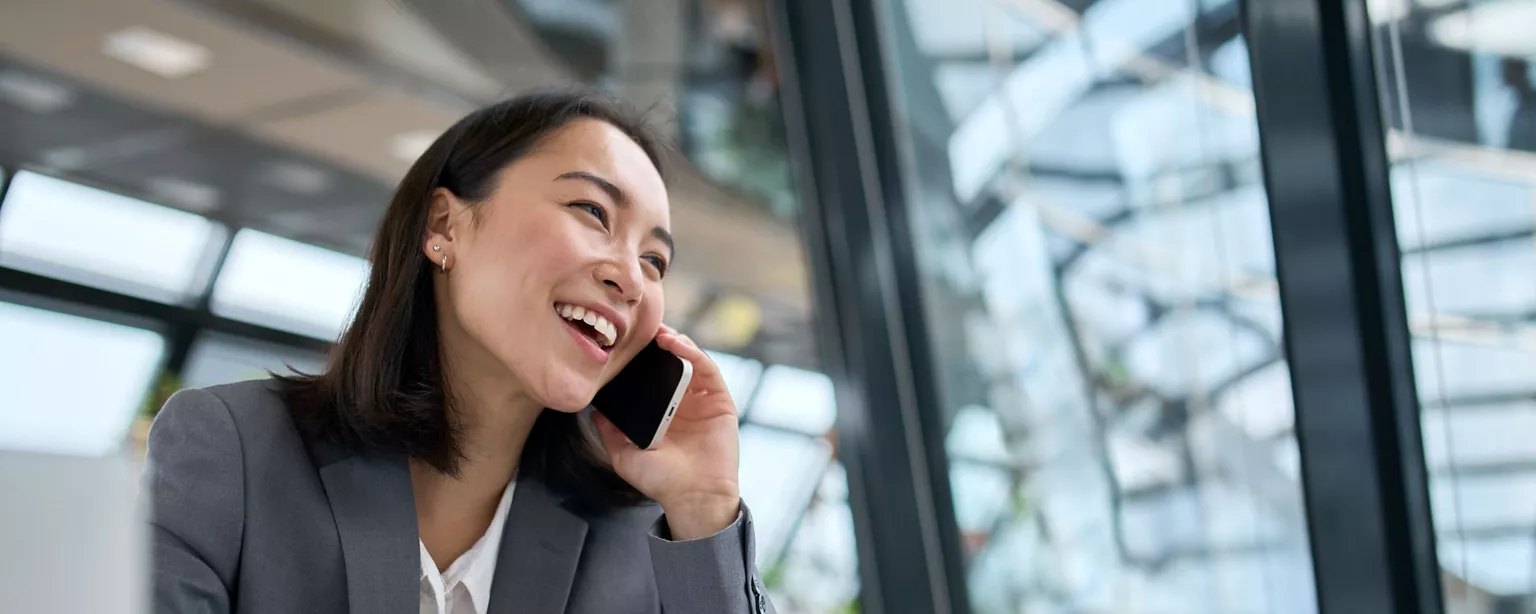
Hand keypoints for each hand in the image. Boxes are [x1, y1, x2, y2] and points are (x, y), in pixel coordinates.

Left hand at [594, 326, 740, 539]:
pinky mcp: (720, 401)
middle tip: (641, 329)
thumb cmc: (661, 481)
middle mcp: (683, 403)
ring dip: (676, 343)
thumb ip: (609, 431)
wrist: (692, 498)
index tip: (624, 344)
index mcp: (662, 412)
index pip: (652, 377)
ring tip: (658, 334)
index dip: (641, 359)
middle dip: (657, 344)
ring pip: (691, 361)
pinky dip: (694, 353)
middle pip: (672, 363)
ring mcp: (703, 400)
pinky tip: (677, 345)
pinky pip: (708, 370)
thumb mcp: (624, 455)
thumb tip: (593, 409)